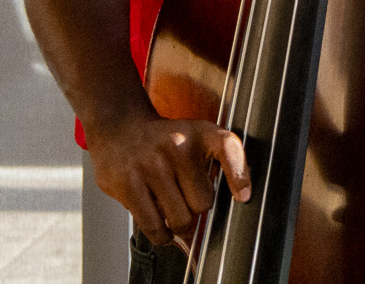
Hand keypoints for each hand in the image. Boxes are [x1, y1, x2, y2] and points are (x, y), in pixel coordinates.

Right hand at [85, 111, 250, 247]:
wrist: (121, 128)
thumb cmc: (166, 141)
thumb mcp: (197, 137)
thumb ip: (217, 162)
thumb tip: (236, 202)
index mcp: (201, 132)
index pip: (228, 148)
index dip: (238, 175)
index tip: (242, 197)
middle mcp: (177, 146)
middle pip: (203, 202)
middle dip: (197, 209)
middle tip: (186, 200)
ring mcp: (151, 165)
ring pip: (179, 219)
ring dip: (179, 225)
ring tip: (174, 213)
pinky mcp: (128, 184)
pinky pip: (154, 226)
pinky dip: (162, 236)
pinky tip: (162, 227)